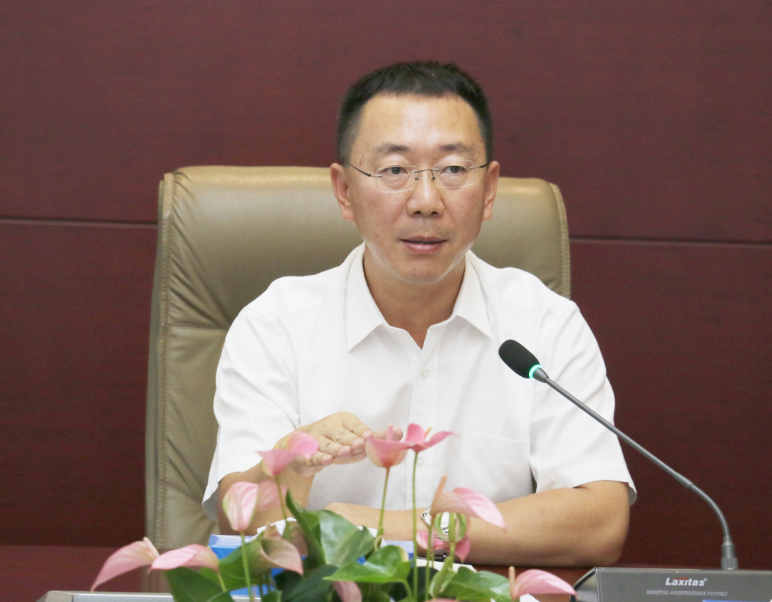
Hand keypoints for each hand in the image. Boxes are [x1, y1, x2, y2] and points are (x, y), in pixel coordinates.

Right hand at [280, 412, 402, 476]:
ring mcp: (314, 439)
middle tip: (358, 445)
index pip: (354, 425)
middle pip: (340, 434)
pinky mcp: (304, 454)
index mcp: (342, 420)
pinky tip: (323, 460)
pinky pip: (311, 456)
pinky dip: (316, 458)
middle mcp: (327, 426)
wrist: (302, 448)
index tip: (369, 436)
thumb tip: (400, 432)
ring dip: (334, 449)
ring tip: (342, 453)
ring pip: (326, 445)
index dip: (361, 431)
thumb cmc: (336, 443)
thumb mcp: (356, 440)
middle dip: (349, 440)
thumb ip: (376, 438)